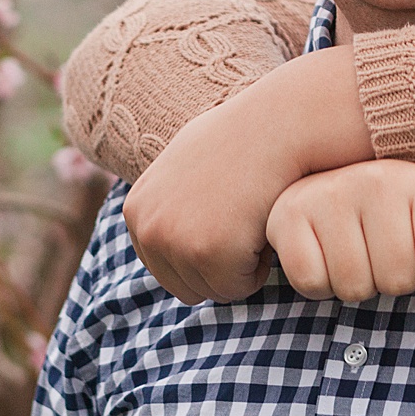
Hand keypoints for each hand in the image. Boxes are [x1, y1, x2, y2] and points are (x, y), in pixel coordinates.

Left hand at [123, 42, 373, 304]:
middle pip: (186, 287)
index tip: (229, 213)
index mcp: (137, 210)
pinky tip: (264, 225)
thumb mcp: (186, 160)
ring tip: (252, 217)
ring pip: (214, 289)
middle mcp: (147, 227)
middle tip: (245, 218)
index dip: (208, 250)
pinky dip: (259, 266)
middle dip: (222, 264)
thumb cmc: (244, 139)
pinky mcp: (206, 252)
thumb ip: (168, 195)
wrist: (277, 126)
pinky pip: (239, 287)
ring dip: (241, 264)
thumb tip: (169, 215)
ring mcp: (173, 240)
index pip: (167, 268)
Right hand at [268, 161, 414, 301]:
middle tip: (382, 259)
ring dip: (356, 286)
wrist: (323, 180)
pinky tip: (324, 255)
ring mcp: (329, 194)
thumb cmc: (392, 214)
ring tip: (355, 255)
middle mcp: (377, 180)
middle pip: (397, 282)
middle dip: (393, 286)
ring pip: (354, 288)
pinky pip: (311, 283)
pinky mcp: (288, 215)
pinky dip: (319, 285)